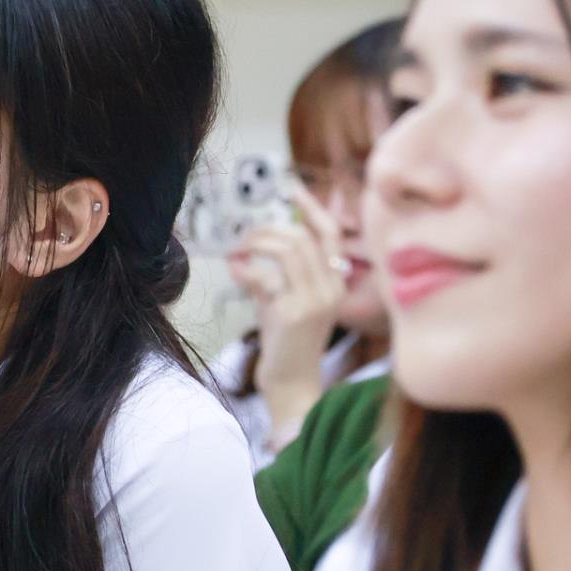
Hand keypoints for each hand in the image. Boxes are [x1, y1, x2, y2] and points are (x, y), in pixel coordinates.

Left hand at [227, 185, 345, 438]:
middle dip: (265, 232)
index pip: (330, 233)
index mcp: (335, 280)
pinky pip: (266, 277)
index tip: (290, 189)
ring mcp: (315, 300)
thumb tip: (254, 240)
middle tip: (242, 240)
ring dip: (255, 245)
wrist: (291, 381)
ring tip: (237, 254)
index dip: (311, 207)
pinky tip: (234, 274)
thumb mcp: (285, 296)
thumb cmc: (285, 339)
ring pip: (289, 249)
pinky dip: (245, 271)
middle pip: (303, 237)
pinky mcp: (294, 313)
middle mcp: (331, 288)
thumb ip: (277, 268)